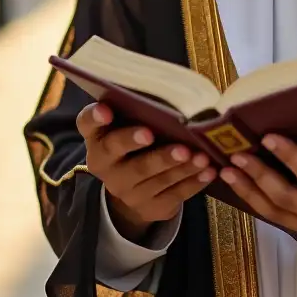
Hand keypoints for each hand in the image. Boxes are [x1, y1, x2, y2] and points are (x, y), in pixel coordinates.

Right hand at [76, 101, 215, 243]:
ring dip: (178, 166)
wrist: (134, 186)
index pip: (87, 124)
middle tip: (163, 138)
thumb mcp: (130, 124)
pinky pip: (173, 195)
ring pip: (154, 178)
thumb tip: (174, 88)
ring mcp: (127, 191)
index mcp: (98, 138)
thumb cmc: (137, 140)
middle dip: (147, 148)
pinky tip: (208, 171)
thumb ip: (139, 109)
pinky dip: (193, 182)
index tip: (106, 110)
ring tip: (200, 155)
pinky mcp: (150, 207)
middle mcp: (107, 167)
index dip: (95, 117)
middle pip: (127, 158)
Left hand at [221, 130, 296, 270]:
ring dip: (251, 191)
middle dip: (258, 174)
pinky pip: (284, 222)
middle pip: (287, 197)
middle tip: (234, 154)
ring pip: (278, 214)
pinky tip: (247, 189)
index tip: (269, 137)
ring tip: (228, 171)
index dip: (291, 156)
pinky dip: (261, 205)